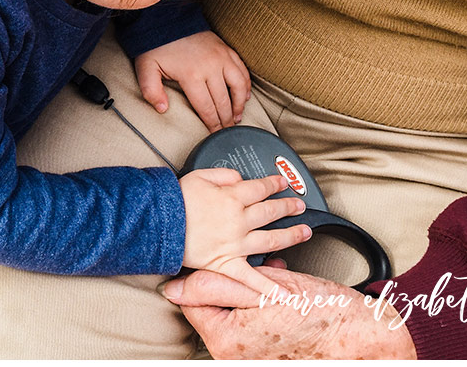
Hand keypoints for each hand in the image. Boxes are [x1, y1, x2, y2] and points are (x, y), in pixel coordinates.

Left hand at [136, 31, 250, 130]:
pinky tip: (245, 94)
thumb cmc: (157, 45)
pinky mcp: (226, 48)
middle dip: (226, 120)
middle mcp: (210, 66)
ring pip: (238, 85)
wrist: (167, 18)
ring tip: (237, 116)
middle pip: (223, 100)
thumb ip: (151, 91)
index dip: (212, 124)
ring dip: (240, 103)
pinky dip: (246, 84)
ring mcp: (220, 56)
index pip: (206, 107)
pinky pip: (242, 69)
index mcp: (191, 74)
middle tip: (228, 132)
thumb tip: (162, 109)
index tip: (215, 135)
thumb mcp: (146, 68)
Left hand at [162, 263, 417, 359]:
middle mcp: (234, 355)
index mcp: (226, 343)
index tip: (209, 249)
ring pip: (234, 305)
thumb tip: (175, 289)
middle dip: (230, 275)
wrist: (361, 334)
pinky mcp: (266, 349)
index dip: (201, 270)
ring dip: (247, 282)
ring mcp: (250, 354)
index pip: (192, 300)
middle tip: (248, 258)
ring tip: (267, 267)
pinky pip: (251, 317)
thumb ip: (215, 287)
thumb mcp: (264, 289)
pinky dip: (260, 298)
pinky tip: (277, 280)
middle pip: (213, 303)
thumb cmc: (320, 312)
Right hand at [179, 166, 309, 282]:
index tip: (283, 182)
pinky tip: (283, 293)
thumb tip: (239, 178)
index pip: (260, 188)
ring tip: (304, 232)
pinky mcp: (227, 264)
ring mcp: (235, 244)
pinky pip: (251, 278)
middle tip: (299, 205)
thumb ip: (225, 174)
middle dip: (288, 207)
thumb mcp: (201, 175)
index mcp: (232, 197)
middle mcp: (238, 220)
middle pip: (270, 212)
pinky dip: (267, 287)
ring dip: (290, 235)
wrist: (161, 224)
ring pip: (270, 239)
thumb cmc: (178, 200)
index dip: (275, 184)